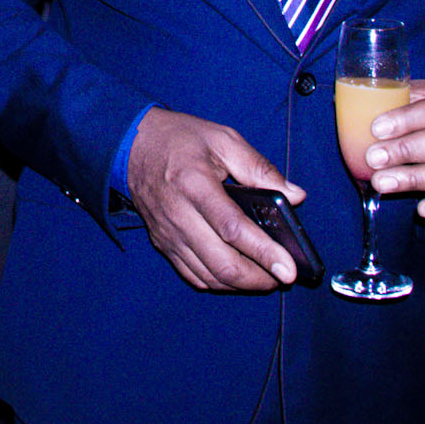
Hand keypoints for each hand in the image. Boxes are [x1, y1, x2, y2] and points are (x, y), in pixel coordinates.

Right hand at [125, 108, 306, 291]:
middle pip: (222, 263)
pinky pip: (193, 275)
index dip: (264, 252)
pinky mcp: (163, 243)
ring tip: (266, 276)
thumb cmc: (179, 139)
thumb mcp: (223, 139)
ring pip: (209, 276)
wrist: (130, 145)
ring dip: (241, 284)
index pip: (233, 229)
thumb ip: (260, 168)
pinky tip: (236, 274)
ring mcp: (168, 234)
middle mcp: (179, 215)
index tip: (289, 268)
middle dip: (258, 278)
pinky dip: (219, 282)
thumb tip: (294, 196)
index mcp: (195, 184)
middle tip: (283, 276)